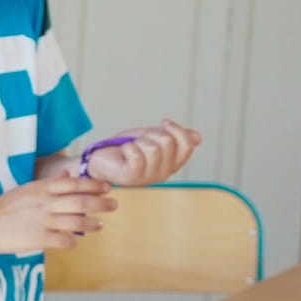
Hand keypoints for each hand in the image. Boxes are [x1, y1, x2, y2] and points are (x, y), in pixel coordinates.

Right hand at [0, 175, 116, 254]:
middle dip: (101, 203)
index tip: (107, 187)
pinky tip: (75, 242)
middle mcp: (45, 203)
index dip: (94, 185)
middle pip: (81, 201)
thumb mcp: (27, 189)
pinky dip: (74, 242)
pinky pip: (65, 241)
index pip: (75, 183)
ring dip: (92, 223)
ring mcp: (43, 221)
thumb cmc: (4, 207)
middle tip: (114, 205)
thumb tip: (68, 175)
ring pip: (77, 221)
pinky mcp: (39, 239)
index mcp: (42, 188)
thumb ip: (49, 183)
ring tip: (99, 225)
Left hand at [83, 121, 202, 186]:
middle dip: (151, 134)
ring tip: (132, 147)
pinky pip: (136, 154)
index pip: (188, 144)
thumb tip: (198, 137)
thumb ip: (175, 137)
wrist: (102, 158)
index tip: (163, 123)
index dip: (177, 129)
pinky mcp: (132, 177)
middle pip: (167, 141)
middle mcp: (164, 173)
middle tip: (140, 141)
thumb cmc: (128, 148)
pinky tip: (124, 151)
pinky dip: (128, 147)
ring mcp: (148, 177)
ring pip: (153, 148)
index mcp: (173, 163)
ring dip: (139, 141)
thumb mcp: (154, 137)